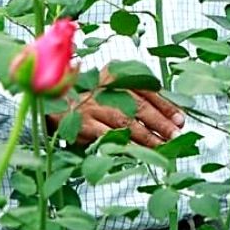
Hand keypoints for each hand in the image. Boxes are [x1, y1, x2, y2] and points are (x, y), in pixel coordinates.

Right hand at [47, 88, 184, 146]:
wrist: (48, 99)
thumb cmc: (85, 96)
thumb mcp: (107, 87)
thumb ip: (131, 95)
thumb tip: (165, 114)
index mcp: (114, 76)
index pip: (146, 90)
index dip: (165, 105)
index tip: (181, 119)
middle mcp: (105, 89)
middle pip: (139, 106)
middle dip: (160, 122)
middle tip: (176, 134)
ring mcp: (93, 107)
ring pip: (125, 122)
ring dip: (146, 136)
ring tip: (163, 146)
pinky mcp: (82, 124)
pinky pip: (107, 136)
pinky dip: (123, 145)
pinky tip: (136, 153)